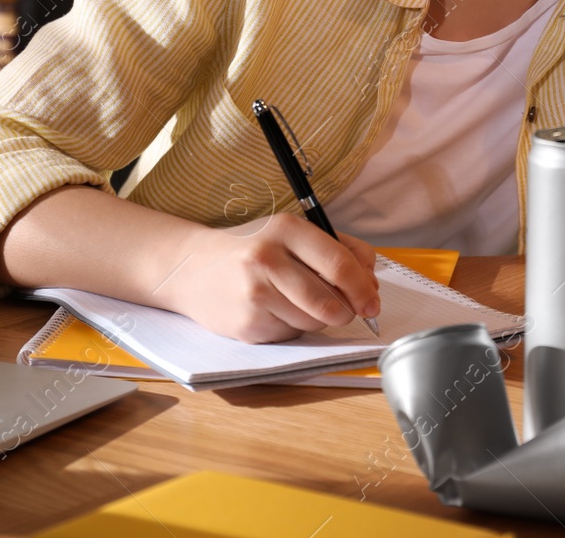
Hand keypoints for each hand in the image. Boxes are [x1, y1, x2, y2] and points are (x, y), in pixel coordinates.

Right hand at [152, 214, 380, 343]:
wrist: (190, 269)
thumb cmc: (250, 249)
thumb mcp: (290, 234)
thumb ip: (337, 249)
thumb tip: (372, 282)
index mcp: (286, 229)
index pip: (339, 263)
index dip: (363, 288)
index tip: (373, 301)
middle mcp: (268, 259)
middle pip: (330, 301)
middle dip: (347, 312)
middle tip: (347, 311)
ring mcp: (255, 293)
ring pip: (313, 322)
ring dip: (318, 320)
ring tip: (298, 302)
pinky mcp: (247, 323)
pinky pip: (291, 334)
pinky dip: (292, 327)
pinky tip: (274, 310)